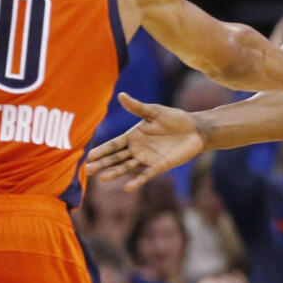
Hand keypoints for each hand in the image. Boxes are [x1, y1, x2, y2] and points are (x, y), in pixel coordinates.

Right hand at [84, 92, 204, 190]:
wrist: (195, 130)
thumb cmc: (174, 119)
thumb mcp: (154, 111)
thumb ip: (137, 107)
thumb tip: (121, 95)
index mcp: (133, 136)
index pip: (114, 144)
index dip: (102, 150)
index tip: (88, 156)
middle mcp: (137, 149)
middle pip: (116, 158)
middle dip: (102, 163)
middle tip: (88, 170)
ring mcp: (147, 158)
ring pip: (127, 167)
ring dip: (115, 172)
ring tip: (102, 179)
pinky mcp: (159, 165)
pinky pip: (147, 174)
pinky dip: (138, 181)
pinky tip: (128, 187)